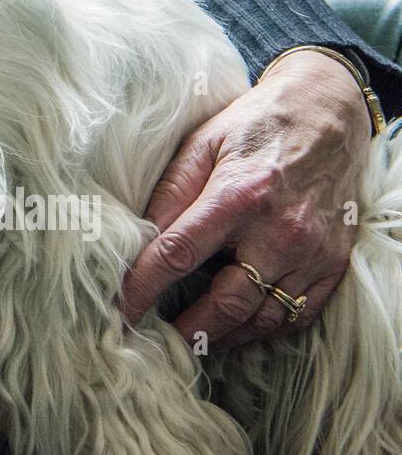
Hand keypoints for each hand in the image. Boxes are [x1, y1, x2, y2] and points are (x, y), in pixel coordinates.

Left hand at [120, 50, 371, 350]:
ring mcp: (311, 252)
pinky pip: (298, 315)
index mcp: (238, 196)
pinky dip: (264, 328)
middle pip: (226, 303)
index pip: (178, 255)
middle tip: (160, 340)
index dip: (144, 287)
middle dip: (189, 330)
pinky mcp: (333, 264)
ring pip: (263, 318)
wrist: (326, 113)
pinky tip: (238, 325)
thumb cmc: (253, 126)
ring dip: (225, 335)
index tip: (121, 311)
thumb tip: (138, 237)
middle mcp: (279, 231)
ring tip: (195, 336)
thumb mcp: (201, 143)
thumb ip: (170, 192)